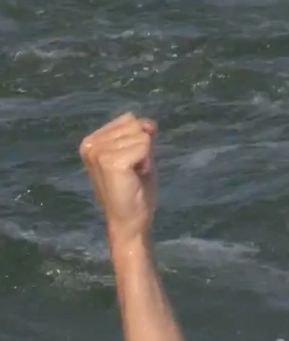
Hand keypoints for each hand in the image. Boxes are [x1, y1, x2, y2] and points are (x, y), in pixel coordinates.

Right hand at [79, 112, 158, 247]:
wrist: (130, 220)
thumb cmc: (135, 190)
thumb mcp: (139, 156)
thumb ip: (141, 135)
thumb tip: (147, 122)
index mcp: (91, 140)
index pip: (128, 119)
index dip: (139, 140)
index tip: (131, 163)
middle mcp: (90, 143)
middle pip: (135, 125)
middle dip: (142, 147)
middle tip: (133, 171)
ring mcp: (98, 152)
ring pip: (141, 136)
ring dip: (145, 156)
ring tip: (133, 174)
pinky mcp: (110, 161)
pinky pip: (144, 146)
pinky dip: (146, 162)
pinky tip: (136, 176)